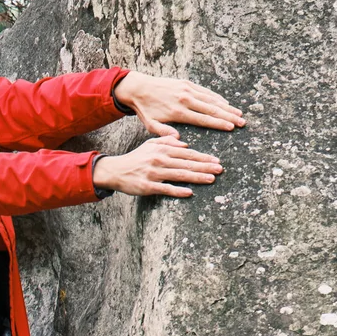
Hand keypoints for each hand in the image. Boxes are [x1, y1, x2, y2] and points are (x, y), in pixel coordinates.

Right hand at [92, 130, 223, 198]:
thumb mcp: (150, 145)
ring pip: (180, 175)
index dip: (203, 157)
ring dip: (197, 177)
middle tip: (220, 169)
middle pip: (187, 164)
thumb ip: (167, 142)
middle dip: (205, 166)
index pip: (187, 153)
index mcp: (162, 150)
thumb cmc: (136, 158)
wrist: (116, 170)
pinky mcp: (148, 186)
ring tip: (211, 179)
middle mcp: (160, 160)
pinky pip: (166, 189)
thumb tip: (185, 145)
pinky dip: (178, 191)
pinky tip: (189, 192)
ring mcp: (154, 173)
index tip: (216, 160)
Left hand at [113, 72, 244, 138]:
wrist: (139, 88)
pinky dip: (216, 97)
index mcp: (178, 112)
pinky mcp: (187, 83)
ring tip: (239, 113)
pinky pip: (205, 91)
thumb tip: (178, 141)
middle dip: (229, 116)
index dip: (219, 123)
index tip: (231, 127)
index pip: (203, 119)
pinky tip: (225, 103)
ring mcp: (187, 89)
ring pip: (211, 99)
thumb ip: (164, 134)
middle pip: (212, 109)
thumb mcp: (151, 125)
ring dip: (226, 106)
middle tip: (242, 122)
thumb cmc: (146, 110)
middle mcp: (185, 99)